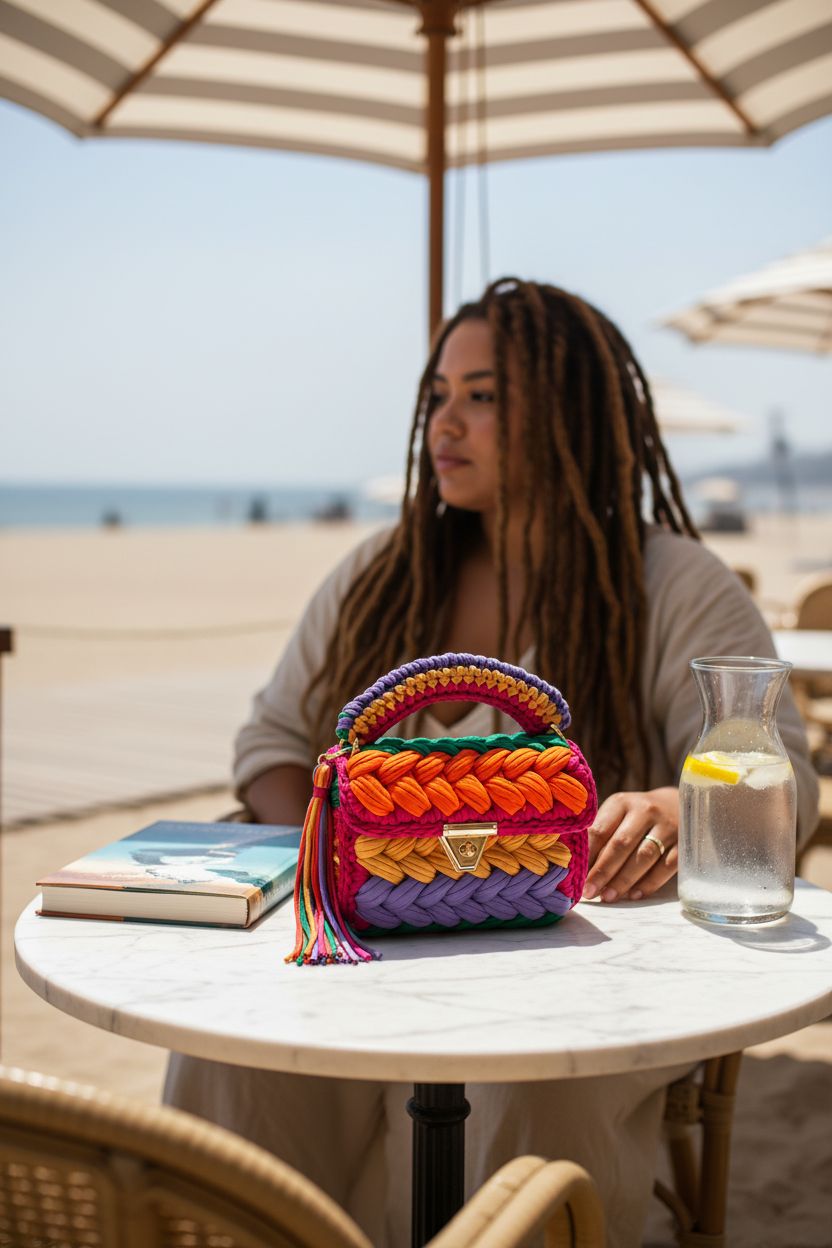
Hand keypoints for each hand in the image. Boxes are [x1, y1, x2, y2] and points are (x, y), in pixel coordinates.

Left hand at [582, 787, 678, 902]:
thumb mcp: (618, 814)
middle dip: (603, 871)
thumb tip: (577, 866)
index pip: (600, 830)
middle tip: (589, 891)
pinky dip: (649, 883)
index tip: (576, 876)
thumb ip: (600, 835)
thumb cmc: (636, 816)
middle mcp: (644, 811)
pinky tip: (634, 895)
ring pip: (643, 857)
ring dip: (623, 880)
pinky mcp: (685, 843)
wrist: (678, 805)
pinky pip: (666, 866)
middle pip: (621, 844)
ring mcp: (667, 826)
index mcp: (621, 803)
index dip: (588, 855)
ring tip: (608, 897)